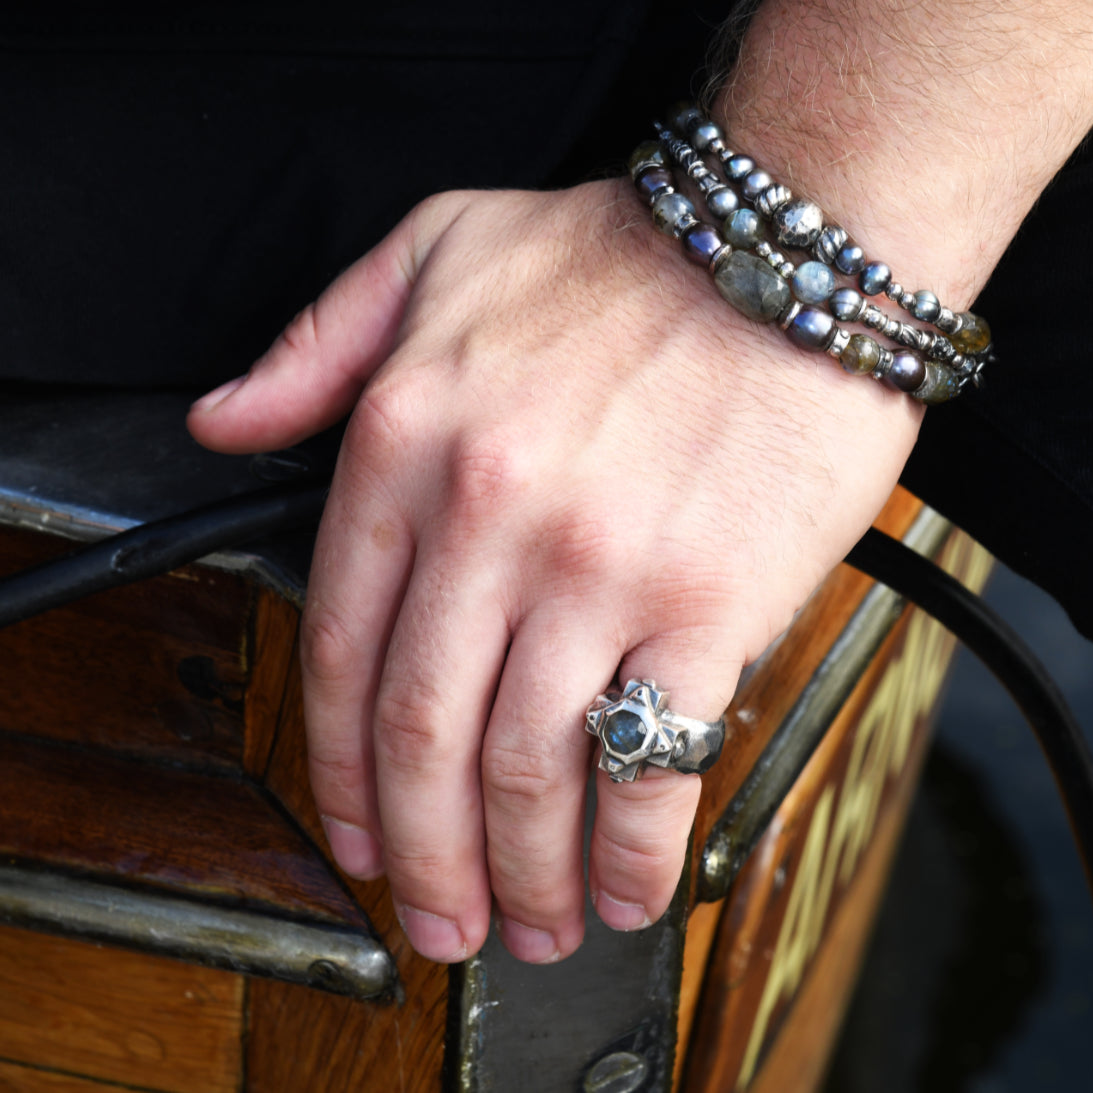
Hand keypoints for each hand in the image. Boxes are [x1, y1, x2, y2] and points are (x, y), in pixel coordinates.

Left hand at [188, 178, 921, 962]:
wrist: (793, 244)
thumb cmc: (628, 252)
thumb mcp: (435, 250)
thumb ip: (314, 347)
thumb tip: (225, 422)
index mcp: (411, 442)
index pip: (344, 646)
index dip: (340, 768)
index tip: (357, 833)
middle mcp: (488, 515)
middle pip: (424, 733)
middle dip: (423, 855)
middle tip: (437, 917)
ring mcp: (595, 567)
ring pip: (523, 767)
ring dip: (519, 871)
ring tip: (529, 921)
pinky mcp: (704, 603)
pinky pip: (649, 760)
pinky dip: (628, 848)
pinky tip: (623, 886)